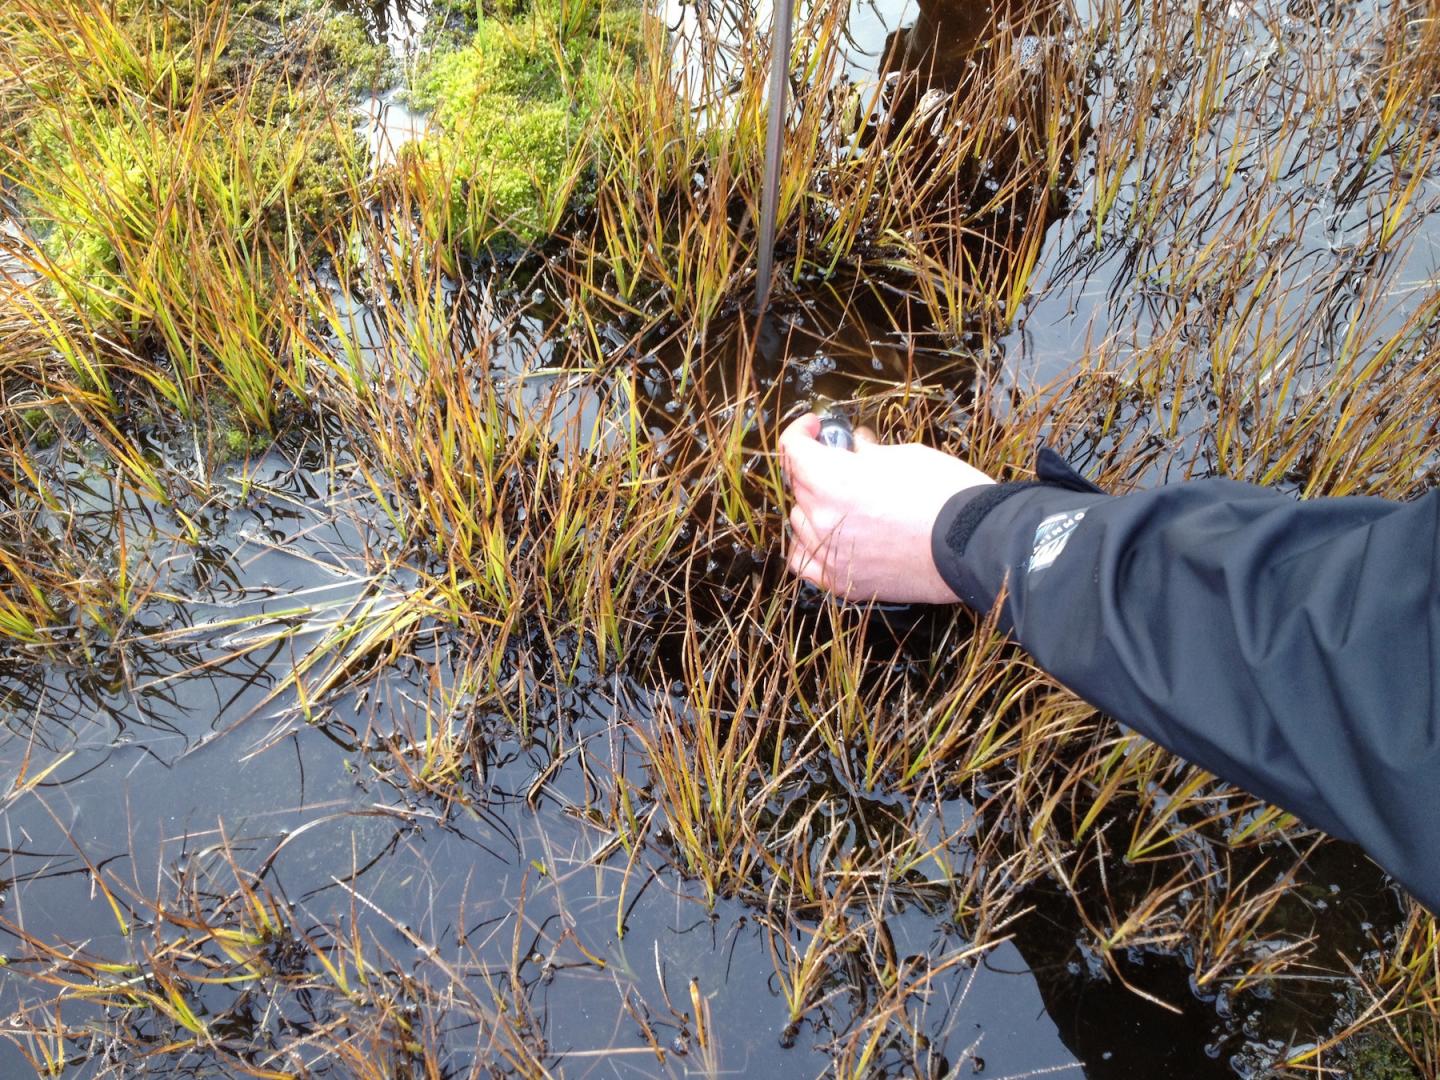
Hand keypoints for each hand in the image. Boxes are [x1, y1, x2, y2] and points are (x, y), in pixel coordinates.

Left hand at [779, 414, 994, 603]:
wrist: (976, 544)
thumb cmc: (946, 492)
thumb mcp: (906, 455)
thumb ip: (868, 453)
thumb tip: (855, 447)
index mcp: (834, 481)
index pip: (793, 450)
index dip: (802, 432)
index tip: (816, 427)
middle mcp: (823, 519)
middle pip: (799, 486)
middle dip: (816, 468)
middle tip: (843, 462)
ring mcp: (831, 556)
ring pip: (800, 523)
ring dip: (814, 506)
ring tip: (843, 502)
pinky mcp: (844, 583)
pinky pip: (805, 563)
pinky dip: (811, 546)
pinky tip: (828, 538)